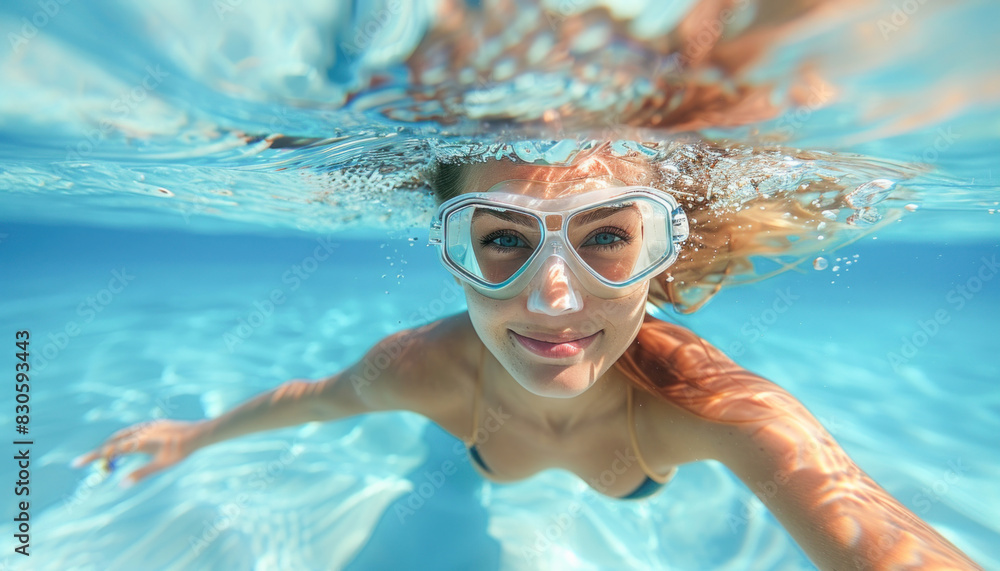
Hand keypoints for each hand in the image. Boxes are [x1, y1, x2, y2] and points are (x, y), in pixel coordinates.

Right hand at [72, 419, 207, 486]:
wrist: (198, 433)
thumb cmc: (180, 451)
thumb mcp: (161, 465)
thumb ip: (140, 474)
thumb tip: (121, 484)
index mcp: (138, 442)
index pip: (109, 450)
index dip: (92, 457)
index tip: (76, 464)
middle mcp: (139, 432)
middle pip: (112, 442)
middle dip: (98, 453)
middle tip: (87, 464)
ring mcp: (146, 426)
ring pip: (121, 435)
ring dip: (110, 444)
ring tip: (103, 456)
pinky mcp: (153, 423)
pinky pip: (132, 431)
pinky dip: (123, 438)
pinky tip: (125, 443)